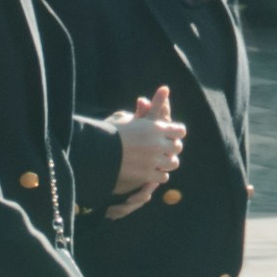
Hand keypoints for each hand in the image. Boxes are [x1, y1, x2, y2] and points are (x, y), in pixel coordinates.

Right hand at [109, 87, 186, 203]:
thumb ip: (139, 112)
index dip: (176, 132)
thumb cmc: (108, 132)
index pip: (179, 130)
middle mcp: (157, 144)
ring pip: (173, 163)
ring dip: (167, 162)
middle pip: (177, 147)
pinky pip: (163, 176)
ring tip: (160, 161)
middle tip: (166, 149)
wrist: (97, 152)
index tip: (172, 134)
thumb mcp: (123, 117)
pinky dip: (159, 174)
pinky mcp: (147, 175)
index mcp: (154, 127)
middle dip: (172, 147)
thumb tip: (144, 100)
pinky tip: (153, 172)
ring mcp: (153, 161)